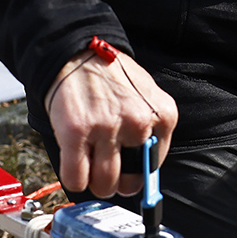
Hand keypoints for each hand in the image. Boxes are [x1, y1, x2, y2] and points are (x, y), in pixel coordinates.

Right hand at [45, 45, 176, 199]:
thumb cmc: (112, 78)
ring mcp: (107, 128)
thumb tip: (144, 174)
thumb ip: (152, 130)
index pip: (153, 167)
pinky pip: (76, 179)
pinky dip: (73, 179)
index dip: (136, 172)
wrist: (78, 53)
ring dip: (95, 183)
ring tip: (90, 166)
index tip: (126, 171)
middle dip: (116, 183)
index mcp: (162, 115)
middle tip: (106, 170)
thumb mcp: (146, 98)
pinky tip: (74, 164)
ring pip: (103, 185)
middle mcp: (138, 123)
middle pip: (130, 184)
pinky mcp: (76, 133)